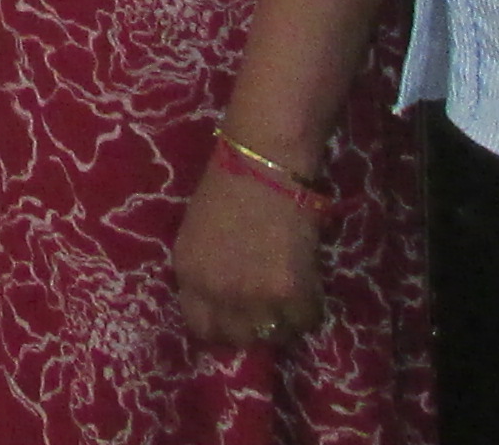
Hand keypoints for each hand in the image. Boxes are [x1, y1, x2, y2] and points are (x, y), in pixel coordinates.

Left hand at [170, 163, 326, 353]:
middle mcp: (215, 291)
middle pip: (240, 337)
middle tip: (270, 308)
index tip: (238, 319)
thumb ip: (207, 271)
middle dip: (255, 326)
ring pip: (276, 334)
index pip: (201, 329)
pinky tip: (308, 283)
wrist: (264, 160)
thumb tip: (225, 304)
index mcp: (188, 273)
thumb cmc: (230, 185)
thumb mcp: (198, 233)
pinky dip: (310, 307)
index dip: (223, 327)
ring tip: (291, 294)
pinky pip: (305, 319)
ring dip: (285, 319)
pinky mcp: (289, 290)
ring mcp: (252, 295)